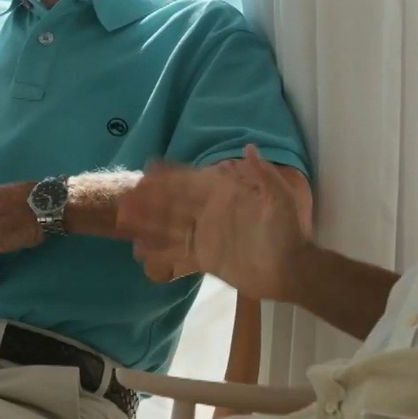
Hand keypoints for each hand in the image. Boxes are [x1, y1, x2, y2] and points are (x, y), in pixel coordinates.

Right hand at [117, 144, 310, 297]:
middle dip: (150, 200)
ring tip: (125, 223)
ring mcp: (206, 235)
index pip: (193, 182)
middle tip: (125, 199)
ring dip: (149, 224)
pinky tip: (141, 251)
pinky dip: (160, 252)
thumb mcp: (280, 199)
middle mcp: (211, 213)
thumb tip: (248, 148)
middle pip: (175, 203)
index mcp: (225, 196)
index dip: (171, 176)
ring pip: (171, 227)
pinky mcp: (207, 258)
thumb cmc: (288, 233)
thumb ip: (263, 175)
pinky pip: (178, 253)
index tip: (148, 169)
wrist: (292, 270)